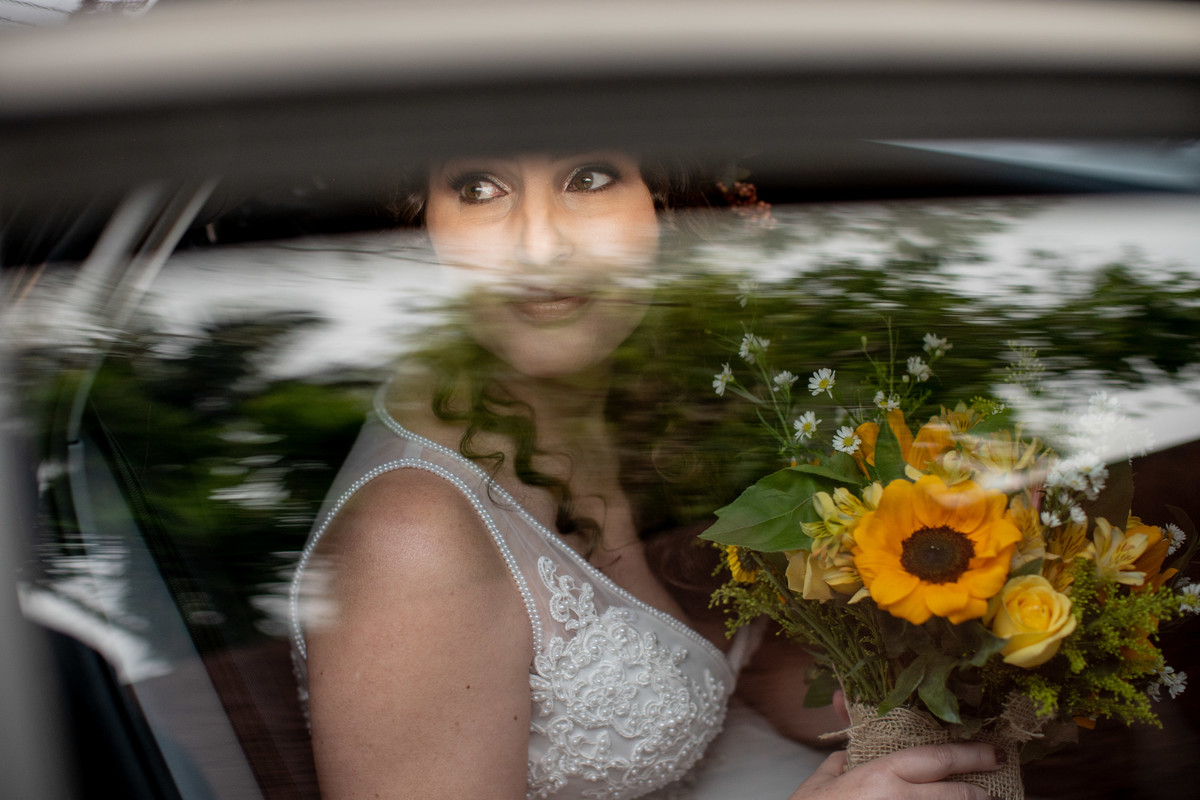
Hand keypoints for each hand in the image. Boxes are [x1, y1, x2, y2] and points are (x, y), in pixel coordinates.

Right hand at [787, 742, 1003, 799]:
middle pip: (957, 793)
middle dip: (980, 789)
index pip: (938, 760)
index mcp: (881, 775)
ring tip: (977, 799)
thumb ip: (840, 761)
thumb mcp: (822, 781)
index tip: (994, 753)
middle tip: (996, 780)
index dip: (971, 755)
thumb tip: (849, 752)